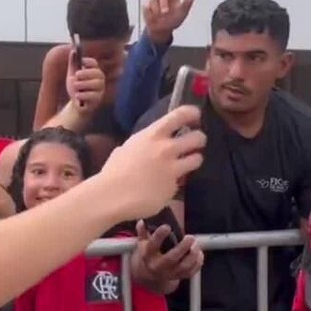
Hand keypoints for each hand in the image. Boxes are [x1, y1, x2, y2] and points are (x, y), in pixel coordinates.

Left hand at [66, 54, 104, 114]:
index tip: (81, 61)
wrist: (76, 104)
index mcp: (93, 72)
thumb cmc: (76, 88)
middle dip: (86, 73)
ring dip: (83, 84)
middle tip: (76, 75)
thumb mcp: (72, 75)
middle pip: (97, 73)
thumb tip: (73, 51)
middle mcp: (99, 80)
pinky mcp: (98, 100)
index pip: (94, 63)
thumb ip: (73, 64)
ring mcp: (100, 90)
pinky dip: (83, 94)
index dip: (88, 61)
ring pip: (96, 84)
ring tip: (75, 86)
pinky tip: (77, 95)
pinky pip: (93, 96)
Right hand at [98, 106, 205, 220]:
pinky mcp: (174, 188)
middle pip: (198, 137)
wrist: (112, 196)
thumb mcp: (127, 148)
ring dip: (194, 160)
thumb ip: (143, 144)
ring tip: (186, 164)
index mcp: (152, 135)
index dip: (192, 113)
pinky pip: (182, 181)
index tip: (195, 116)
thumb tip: (148, 145)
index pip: (180, 115)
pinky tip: (165, 186)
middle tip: (194, 144)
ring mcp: (173, 169)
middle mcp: (167, 149)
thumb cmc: (113, 171)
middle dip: (199, 139)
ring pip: (197, 159)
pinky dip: (176, 182)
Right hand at [132, 220, 202, 290]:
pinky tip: (199, 252)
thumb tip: (142, 221)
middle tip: (190, 237)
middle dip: (182, 247)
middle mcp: (159, 266)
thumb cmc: (149, 253)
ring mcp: (170, 273)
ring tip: (196, 244)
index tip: (167, 227)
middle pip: (171, 258)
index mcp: (148, 255)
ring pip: (184, 266)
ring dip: (193, 255)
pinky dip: (198, 262)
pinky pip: (192, 271)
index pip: (153, 245)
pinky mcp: (180, 276)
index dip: (159, 236)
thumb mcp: (143, 242)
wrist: (151, 274)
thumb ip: (142, 231)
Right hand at [143, 0, 194, 45]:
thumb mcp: (182, 13)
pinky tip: (154, 19)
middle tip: (165, 12)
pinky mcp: (146, 6)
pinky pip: (146, 7)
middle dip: (163, 2)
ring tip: (160, 18)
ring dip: (156, 10)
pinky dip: (150, 14)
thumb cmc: (174, 20)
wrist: (163, 30)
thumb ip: (186, 4)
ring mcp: (154, 0)